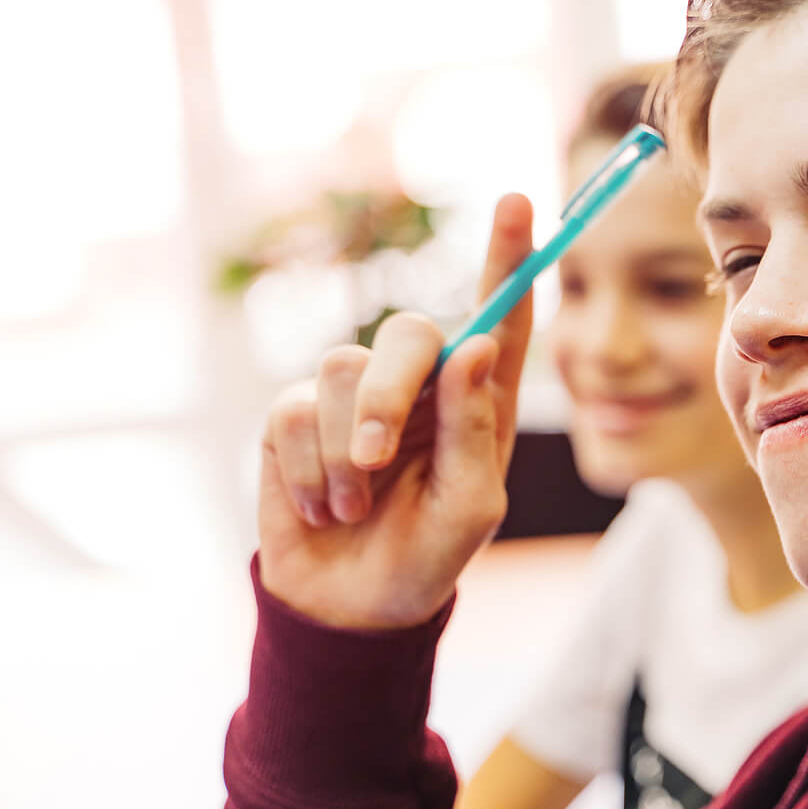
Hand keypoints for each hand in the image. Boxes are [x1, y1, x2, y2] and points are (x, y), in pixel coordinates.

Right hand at [256, 194, 533, 628]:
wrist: (350, 606)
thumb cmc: (426, 556)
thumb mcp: (468, 507)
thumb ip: (472, 427)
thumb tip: (474, 345)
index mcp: (477, 400)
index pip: (498, 317)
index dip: (507, 258)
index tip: (515, 201)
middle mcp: (418, 384)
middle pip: (408, 334)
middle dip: (386, 395)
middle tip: (374, 458)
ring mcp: (353, 395)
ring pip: (341, 370)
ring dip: (343, 453)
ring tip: (354, 506)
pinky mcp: (297, 417)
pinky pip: (292, 412)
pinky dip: (307, 470)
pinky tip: (322, 509)